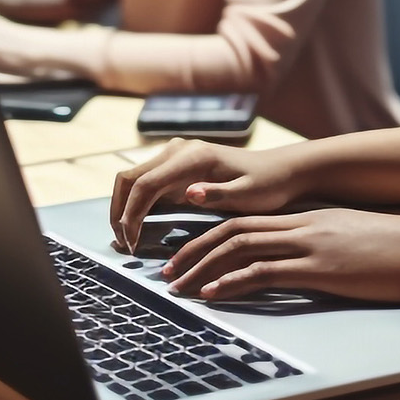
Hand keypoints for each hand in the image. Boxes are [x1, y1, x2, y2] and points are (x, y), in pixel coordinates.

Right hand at [110, 140, 310, 252]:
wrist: (280, 171)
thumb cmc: (267, 185)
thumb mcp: (249, 194)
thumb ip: (219, 194)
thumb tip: (188, 193)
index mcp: (192, 157)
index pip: (146, 184)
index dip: (132, 215)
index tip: (133, 245)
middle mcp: (177, 151)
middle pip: (129, 178)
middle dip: (119, 212)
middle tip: (124, 247)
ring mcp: (174, 157)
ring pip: (132, 180)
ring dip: (123, 208)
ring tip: (127, 241)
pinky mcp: (175, 169)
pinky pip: (144, 185)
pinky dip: (134, 205)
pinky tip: (136, 230)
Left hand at [158, 209, 399, 304]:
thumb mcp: (352, 244)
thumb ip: (323, 249)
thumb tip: (303, 267)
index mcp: (309, 219)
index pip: (246, 221)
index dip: (209, 235)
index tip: (185, 254)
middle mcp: (302, 226)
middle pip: (232, 229)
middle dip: (193, 250)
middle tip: (166, 271)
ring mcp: (310, 245)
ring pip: (239, 247)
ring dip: (202, 267)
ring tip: (177, 286)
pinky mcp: (321, 268)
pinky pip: (265, 272)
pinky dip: (232, 282)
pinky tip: (213, 295)